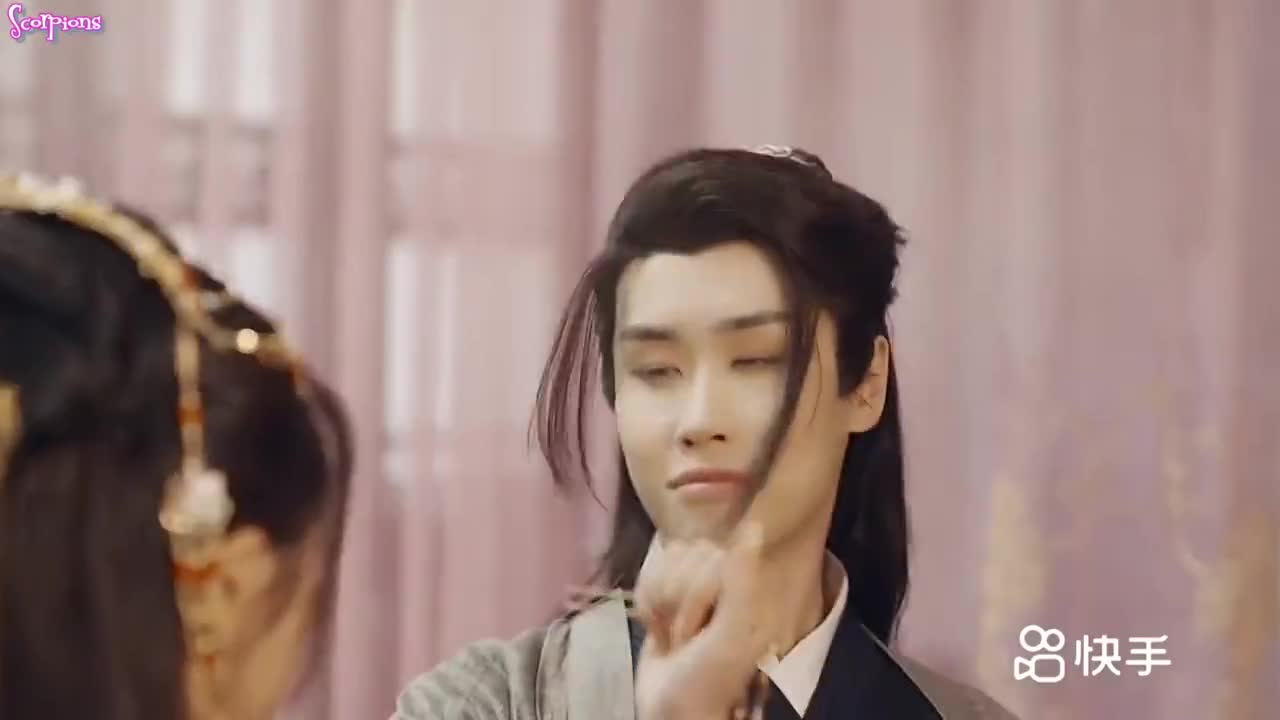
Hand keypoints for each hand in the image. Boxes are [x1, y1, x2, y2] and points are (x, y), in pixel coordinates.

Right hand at [633, 523, 772, 719]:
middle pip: (684, 553)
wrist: (671, 712)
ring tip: (675, 636)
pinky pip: (647, 574)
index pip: (709, 553)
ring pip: (664, 561)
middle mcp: (723, 577)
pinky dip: (647, 606)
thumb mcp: (731, 636)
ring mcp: (693, 583)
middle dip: (679, 600)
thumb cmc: (708, 681)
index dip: (698, 590)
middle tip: (689, 639)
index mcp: (746, 584)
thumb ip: (743, 582)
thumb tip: (755, 526)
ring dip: (661, 604)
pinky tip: (659, 630)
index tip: (704, 627)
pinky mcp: (667, 592)